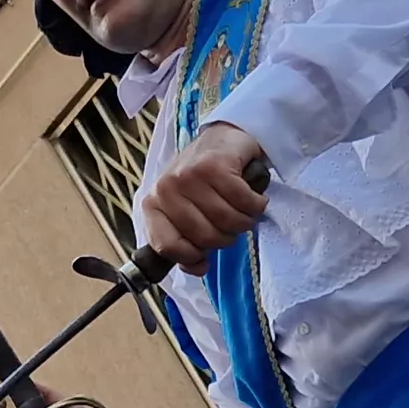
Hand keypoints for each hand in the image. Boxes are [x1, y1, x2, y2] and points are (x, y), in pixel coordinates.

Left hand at [137, 124, 271, 269]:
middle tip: (229, 223)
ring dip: (244, 221)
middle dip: (225, 237)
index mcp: (153, 204)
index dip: (189, 257)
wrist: (222, 139)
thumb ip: (184, 240)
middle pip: (204, 237)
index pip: (166, 246)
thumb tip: (197, 267)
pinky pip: (244, 202)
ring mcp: (190, 175)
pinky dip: (255, 204)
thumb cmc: (203, 182)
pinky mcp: (215, 165)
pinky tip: (252, 198)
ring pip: (227, 220)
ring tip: (242, 210)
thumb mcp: (184, 210)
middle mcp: (167, 189)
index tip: (204, 256)